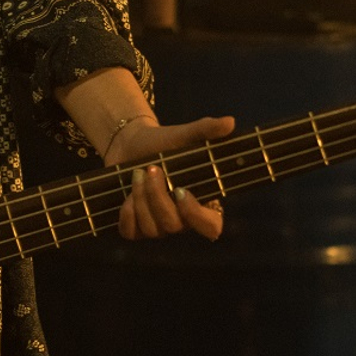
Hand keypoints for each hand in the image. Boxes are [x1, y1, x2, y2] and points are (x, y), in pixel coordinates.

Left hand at [102, 115, 234, 241]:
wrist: (130, 144)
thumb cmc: (163, 143)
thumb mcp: (183, 135)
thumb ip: (206, 131)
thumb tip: (230, 122)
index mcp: (201, 202)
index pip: (211, 227)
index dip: (196, 216)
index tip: (181, 190)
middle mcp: (182, 220)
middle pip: (173, 226)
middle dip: (157, 195)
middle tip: (151, 169)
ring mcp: (158, 226)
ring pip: (151, 230)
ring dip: (140, 198)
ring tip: (137, 173)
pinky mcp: (134, 226)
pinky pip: (130, 233)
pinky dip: (126, 215)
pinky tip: (126, 196)